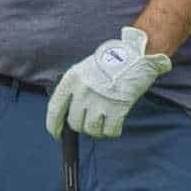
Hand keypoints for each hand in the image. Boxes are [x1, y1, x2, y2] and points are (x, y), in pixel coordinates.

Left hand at [45, 27, 171, 138]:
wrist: (136, 55)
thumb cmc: (110, 62)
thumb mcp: (84, 70)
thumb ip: (74, 90)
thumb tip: (69, 116)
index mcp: (72, 79)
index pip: (55, 109)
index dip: (54, 126)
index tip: (57, 134)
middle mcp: (83, 90)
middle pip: (74, 123)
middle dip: (82, 126)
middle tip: (91, 120)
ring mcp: (100, 100)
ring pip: (91, 129)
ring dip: (98, 130)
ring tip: (105, 120)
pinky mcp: (117, 108)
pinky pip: (110, 131)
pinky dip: (112, 131)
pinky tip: (115, 123)